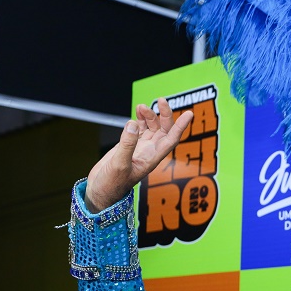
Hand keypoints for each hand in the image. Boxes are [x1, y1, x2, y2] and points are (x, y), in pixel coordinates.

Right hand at [84, 98, 193, 212]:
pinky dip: (140, 120)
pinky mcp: (129, 146)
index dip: (181, 127)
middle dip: (165, 115)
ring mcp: (140, 148)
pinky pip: (140, 130)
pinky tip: (137, 114)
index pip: (171, 139)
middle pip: (164, 130)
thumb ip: (127, 144)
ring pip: (152, 128)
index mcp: (152, 158)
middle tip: (161, 100)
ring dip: (150, 116)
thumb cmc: (111, 184)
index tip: (190, 114)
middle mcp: (149, 152)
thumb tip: (133, 124)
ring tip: (140, 107)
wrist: (100, 190)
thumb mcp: (119, 165)